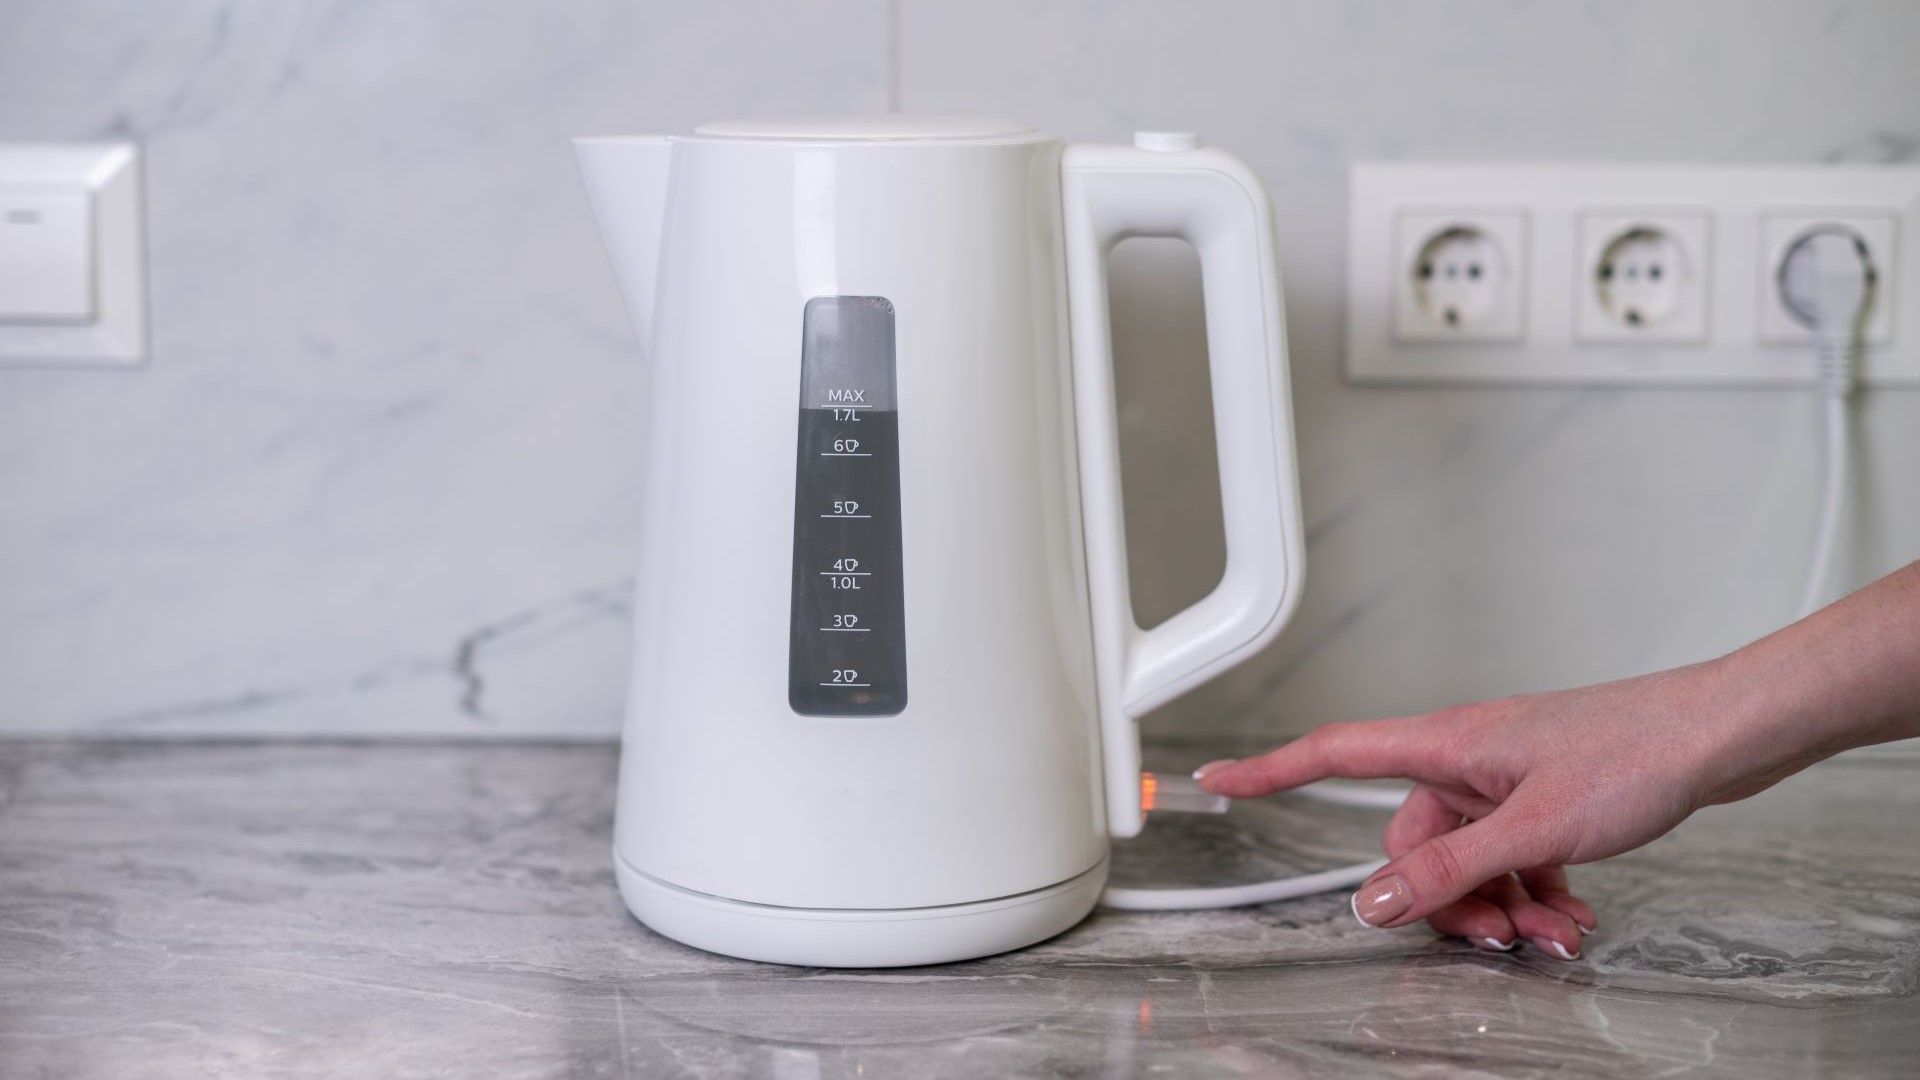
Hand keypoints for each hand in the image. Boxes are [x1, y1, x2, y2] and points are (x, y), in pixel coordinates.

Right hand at [1194, 660, 1772, 958]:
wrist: (1716, 734)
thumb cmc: (1636, 751)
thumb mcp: (1535, 827)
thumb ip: (1451, 870)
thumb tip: (1377, 903)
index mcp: (1446, 745)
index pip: (1333, 753)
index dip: (1269, 770)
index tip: (1217, 778)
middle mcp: (1467, 758)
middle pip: (1414, 843)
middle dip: (1449, 901)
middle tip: (1499, 938)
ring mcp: (1506, 778)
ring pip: (1469, 858)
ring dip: (1502, 904)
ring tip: (1554, 930)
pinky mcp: (1543, 795)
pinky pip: (1511, 855)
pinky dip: (1533, 890)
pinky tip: (1570, 911)